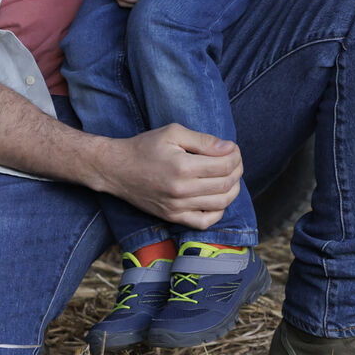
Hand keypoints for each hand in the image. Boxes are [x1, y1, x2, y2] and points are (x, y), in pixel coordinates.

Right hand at [100, 124, 243, 230]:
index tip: (232, 148)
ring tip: (230, 176)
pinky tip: (218, 198)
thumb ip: (203, 140)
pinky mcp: (173, 217)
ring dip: (233, 189)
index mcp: (183, 166)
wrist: (116, 169)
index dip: (235, 155)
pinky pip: (205, 221)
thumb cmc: (144, 147)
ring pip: (220, 204)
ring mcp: (177, 207)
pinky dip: (219, 211)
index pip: (224, 165)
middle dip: (237, 169)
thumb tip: (229, 148)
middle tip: (234, 160)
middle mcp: (181, 190)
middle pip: (226, 184)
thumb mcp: (173, 132)